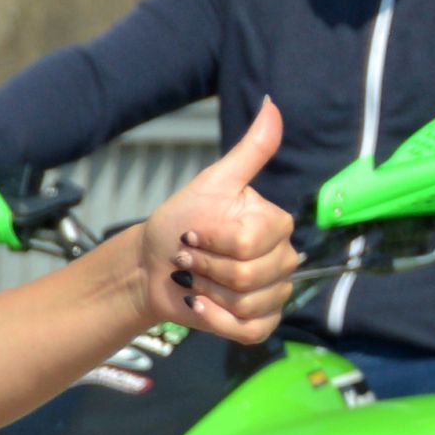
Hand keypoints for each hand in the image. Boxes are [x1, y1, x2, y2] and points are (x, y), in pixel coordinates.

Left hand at [137, 100, 300, 343]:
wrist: (152, 264)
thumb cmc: (179, 221)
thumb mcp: (212, 182)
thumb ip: (250, 150)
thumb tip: (273, 104)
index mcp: (275, 226)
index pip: (252, 242)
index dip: (214, 241)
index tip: (192, 234)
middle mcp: (283, 260)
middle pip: (251, 274)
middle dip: (206, 267)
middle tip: (188, 258)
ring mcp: (273, 293)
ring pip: (250, 303)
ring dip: (208, 292)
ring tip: (193, 280)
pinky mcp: (258, 324)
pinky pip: (252, 331)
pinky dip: (219, 321)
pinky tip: (198, 306)